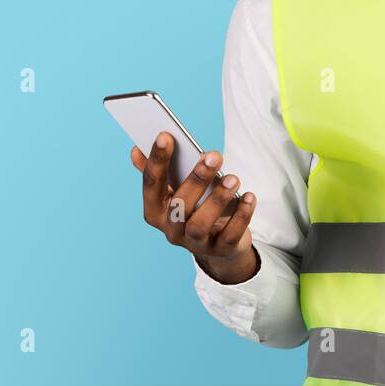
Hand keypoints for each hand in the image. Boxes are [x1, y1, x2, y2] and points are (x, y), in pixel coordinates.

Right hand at [131, 132, 259, 283]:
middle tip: (214, 155)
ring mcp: (196, 243)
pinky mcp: (221, 250)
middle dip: (196, 179)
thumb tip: (135, 150)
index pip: (151, 184)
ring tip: (234, 179)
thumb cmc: (196, 207)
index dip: (157, 160)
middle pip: (179, 205)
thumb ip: (159, 172)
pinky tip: (249, 197)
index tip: (166, 135)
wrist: (220, 243)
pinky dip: (241, 216)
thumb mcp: (176, 190)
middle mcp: (171, 230)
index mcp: (156, 211)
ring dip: (217, 199)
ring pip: (200, 225)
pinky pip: (230, 236)